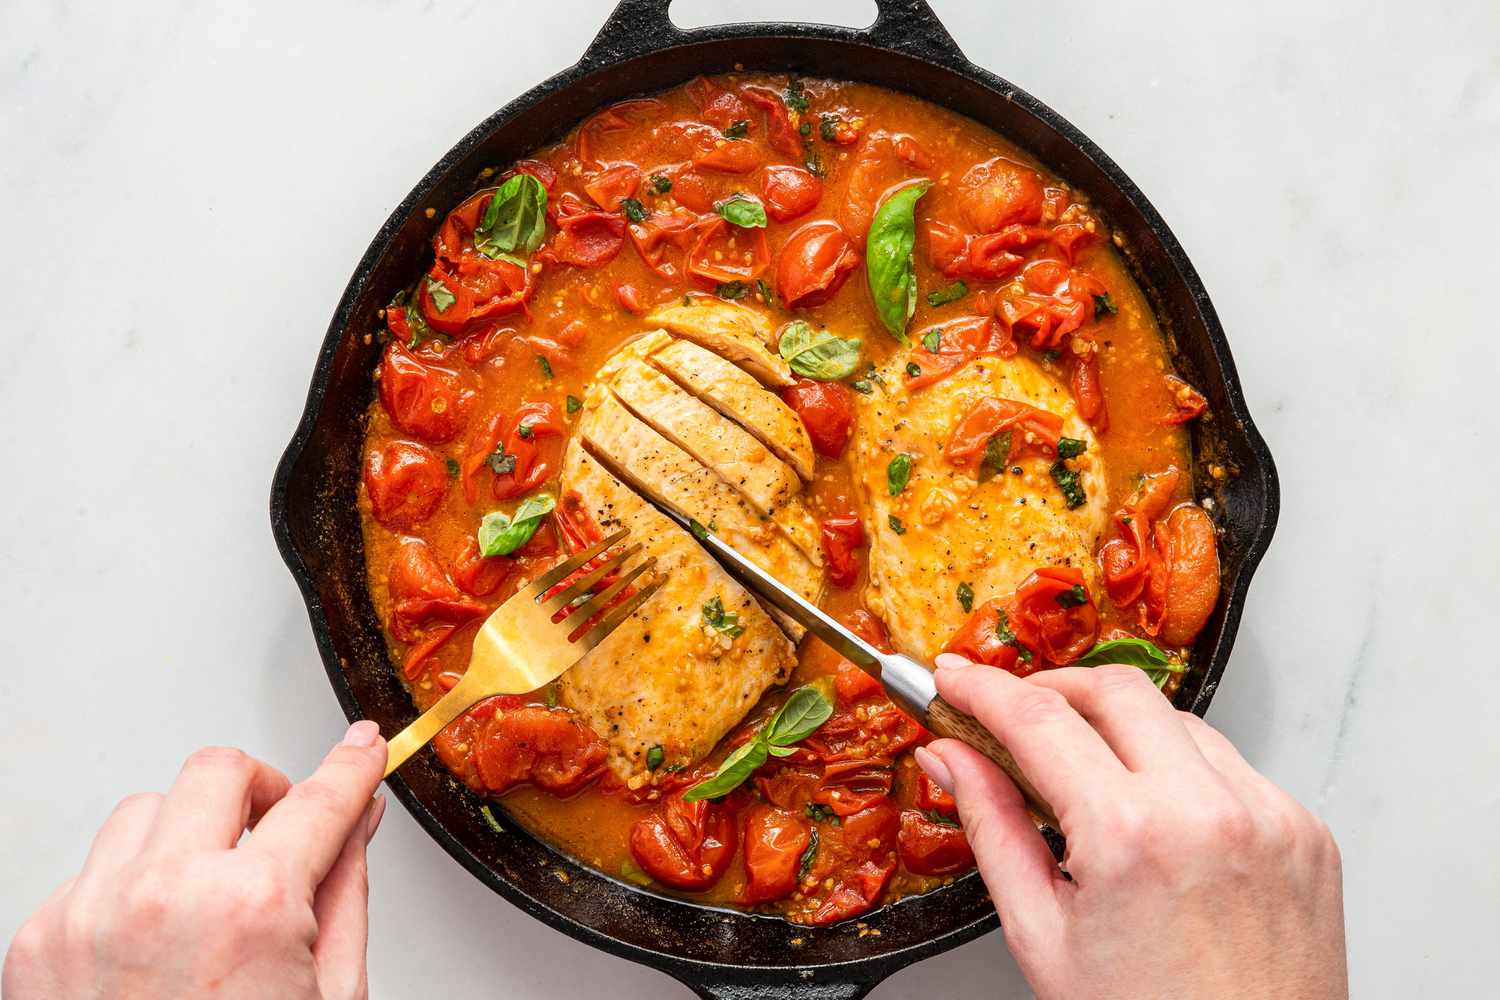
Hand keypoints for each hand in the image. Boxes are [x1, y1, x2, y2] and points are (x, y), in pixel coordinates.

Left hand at [4, 722, 387, 999]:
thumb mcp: (329, 996)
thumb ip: (345, 892)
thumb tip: (358, 824)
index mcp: (250, 907)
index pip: (318, 799)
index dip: (351, 766)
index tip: (360, 749)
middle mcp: (161, 894)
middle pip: (220, 771)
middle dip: (262, 789)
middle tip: (281, 824)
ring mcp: (87, 914)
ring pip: (148, 809)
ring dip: (190, 832)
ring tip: (212, 890)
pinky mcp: (37, 942)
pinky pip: (93, 869)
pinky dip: (132, 886)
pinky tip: (158, 942)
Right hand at [916, 656, 1346, 999]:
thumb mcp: (1042, 936)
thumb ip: (992, 828)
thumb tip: (951, 760)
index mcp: (1130, 836)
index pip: (1038, 719)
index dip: (984, 689)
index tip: (956, 680)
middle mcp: (1206, 810)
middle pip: (1114, 688)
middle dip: (1053, 688)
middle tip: (1014, 714)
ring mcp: (1267, 814)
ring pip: (1177, 719)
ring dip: (1121, 728)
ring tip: (1089, 778)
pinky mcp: (1304, 829)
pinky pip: (1230, 766)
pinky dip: (1182, 772)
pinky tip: (1157, 815)